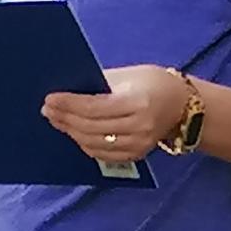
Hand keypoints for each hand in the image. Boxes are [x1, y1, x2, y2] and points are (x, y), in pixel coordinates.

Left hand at [43, 65, 191, 163]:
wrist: (183, 105)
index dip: (69, 104)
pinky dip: (84, 143)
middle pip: (91, 127)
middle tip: (48, 109)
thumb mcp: (129, 75)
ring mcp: (138, 145)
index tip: (51, 99)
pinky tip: (73, 132)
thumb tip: (68, 89)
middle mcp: (139, 127)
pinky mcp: (136, 155)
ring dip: (71, 132)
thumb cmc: (154, 83)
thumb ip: (99, 82)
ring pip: (94, 143)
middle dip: (66, 118)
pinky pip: (102, 153)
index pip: (94, 107)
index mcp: (138, 102)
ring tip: (56, 120)